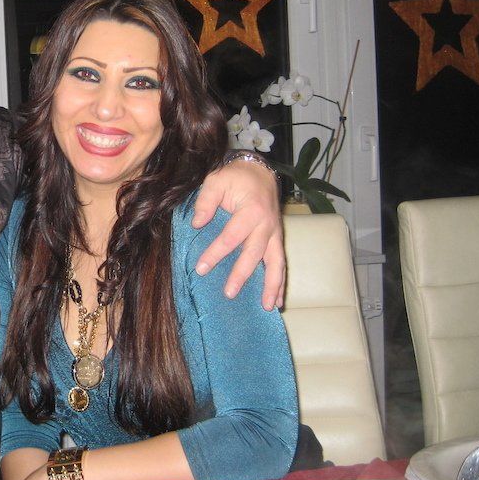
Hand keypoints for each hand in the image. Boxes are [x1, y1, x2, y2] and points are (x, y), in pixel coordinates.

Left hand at [192, 158, 283, 309]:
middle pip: (254, 254)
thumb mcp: (216, 181)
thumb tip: (197, 223)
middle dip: (242, 275)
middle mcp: (267, 225)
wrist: (260, 172)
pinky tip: (278, 301)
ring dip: (272, 285)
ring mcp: (275, 234)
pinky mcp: (277, 240)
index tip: (201, 268)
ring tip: (267, 307)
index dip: (215, 253)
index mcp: (251, 211)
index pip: (231, 237)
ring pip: (276, 263)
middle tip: (229, 293)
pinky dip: (281, 283)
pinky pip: (281, 263)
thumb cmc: (235, 178)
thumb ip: (206, 201)